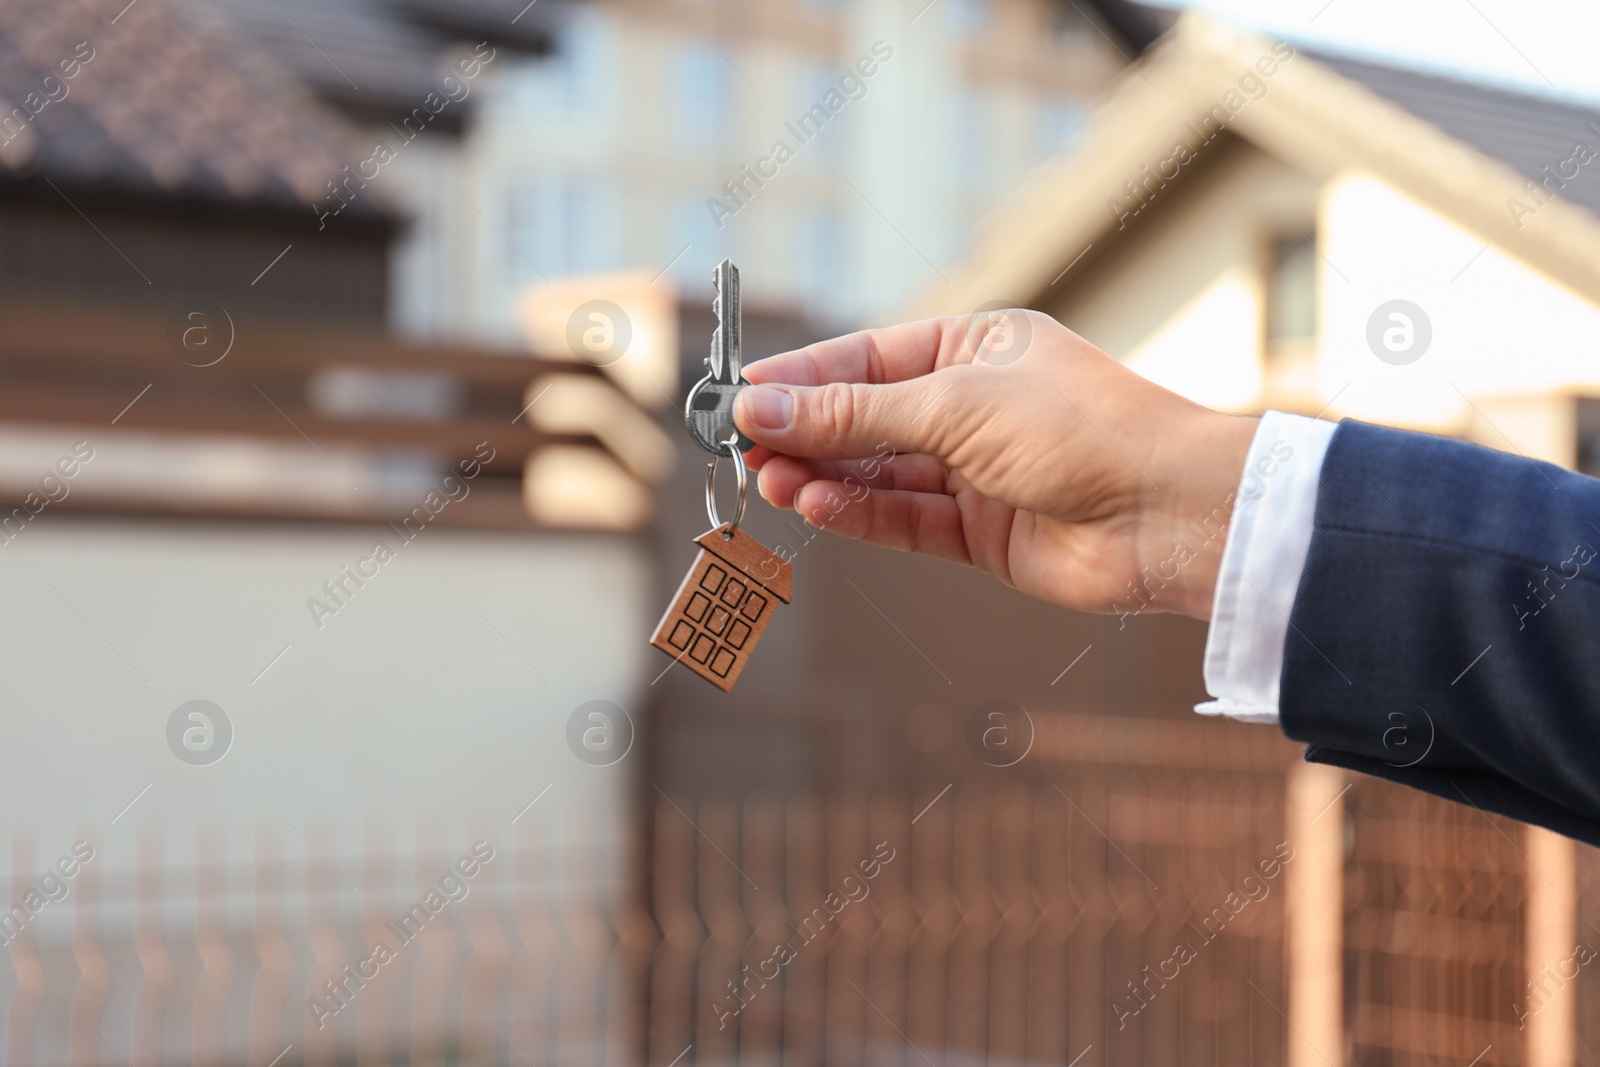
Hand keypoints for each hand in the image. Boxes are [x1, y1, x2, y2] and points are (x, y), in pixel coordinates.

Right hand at [732, 311, 1257, 620]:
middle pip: (864, 420)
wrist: (1167, 514)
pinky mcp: (980, 532)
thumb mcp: (952, 406)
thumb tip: (760, 409)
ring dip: (822, 477)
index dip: (800, 381)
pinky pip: (902, 518)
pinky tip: (814, 505)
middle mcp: (972, 406)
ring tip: (770, 481)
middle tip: (741, 449)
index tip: (738, 399)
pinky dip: (857, 513)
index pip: (864, 360)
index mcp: (974, 346)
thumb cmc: (1082, 430)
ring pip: (877, 473)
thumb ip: (853, 416)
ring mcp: (975, 471)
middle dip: (803, 434)